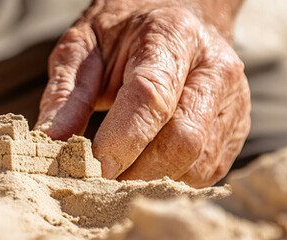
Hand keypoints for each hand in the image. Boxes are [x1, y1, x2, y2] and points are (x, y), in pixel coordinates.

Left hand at [35, 0, 249, 186]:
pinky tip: (147, 168)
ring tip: (119, 175)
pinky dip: (173, 180)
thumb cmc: (125, 32)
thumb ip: (66, 93)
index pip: (151, 98)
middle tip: (98, 183)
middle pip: (183, 140)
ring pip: (198, 163)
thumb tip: (48, 142)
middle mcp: (215, 68)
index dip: (120, 141)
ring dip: (153, 181)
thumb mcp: (85, 44)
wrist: (179, 15)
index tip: (89, 169)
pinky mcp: (238, 128)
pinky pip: (208, 171)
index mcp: (172, 37)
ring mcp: (234, 101)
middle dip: (136, 171)